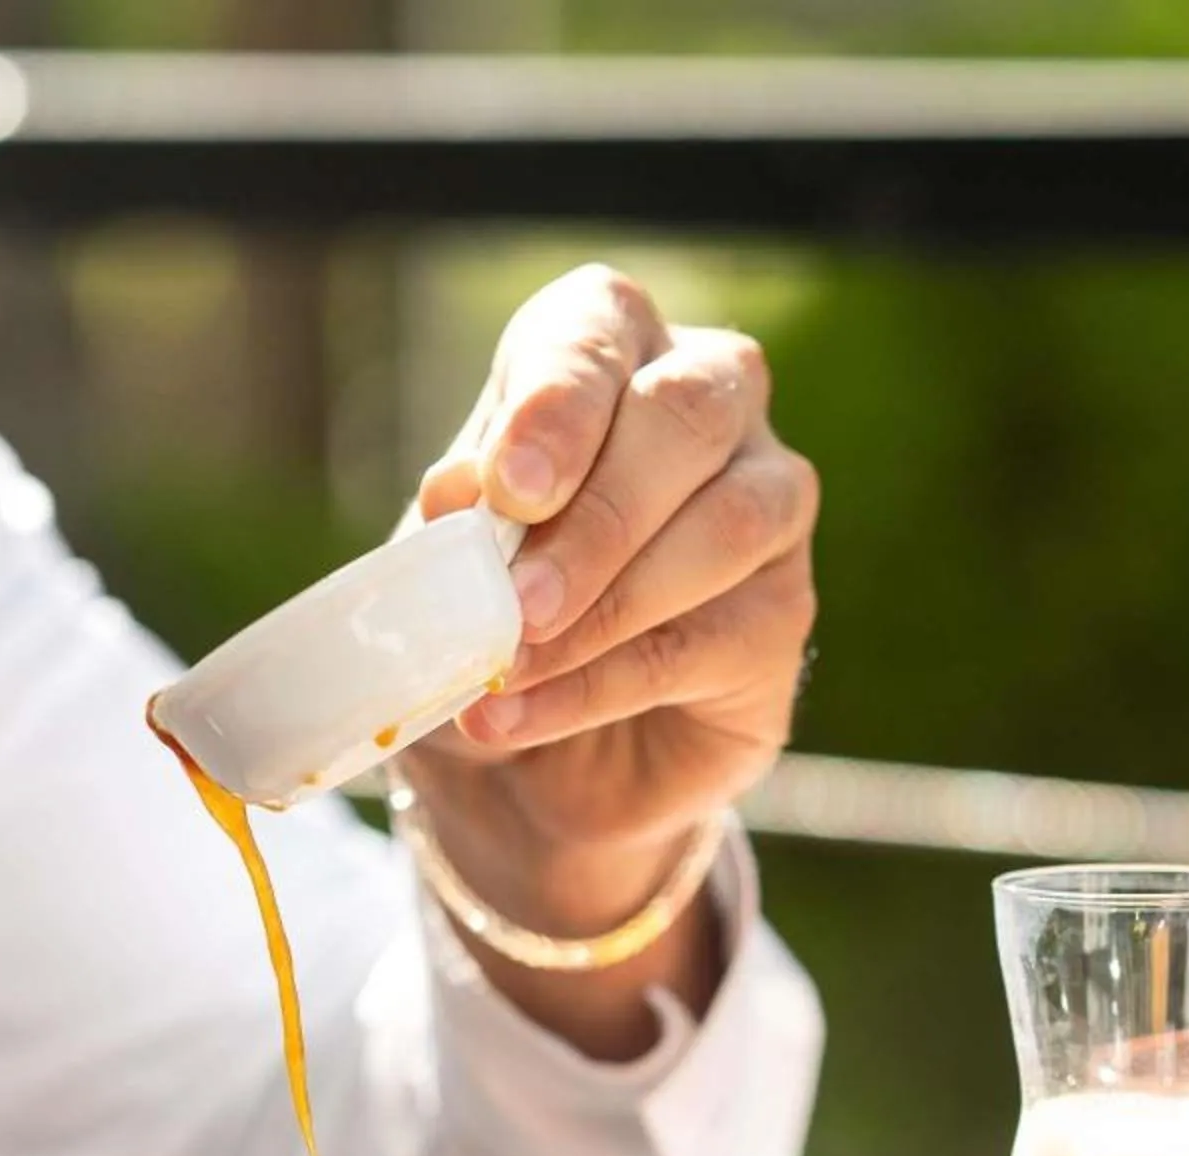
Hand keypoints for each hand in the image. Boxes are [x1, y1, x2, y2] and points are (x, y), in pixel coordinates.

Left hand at [399, 264, 818, 1055]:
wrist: (512, 800)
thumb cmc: (454, 661)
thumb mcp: (411, 602)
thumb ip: (430, 551)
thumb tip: (445, 517)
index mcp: (595, 380)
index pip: (599, 322)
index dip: (566, 379)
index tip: (506, 469)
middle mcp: (702, 428)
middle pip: (705, 400)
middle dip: (605, 491)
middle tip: (506, 586)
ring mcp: (763, 528)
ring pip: (741, 516)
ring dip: (613, 595)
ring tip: (504, 665)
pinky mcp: (777, 637)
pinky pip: (719, 640)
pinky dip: (608, 682)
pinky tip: (519, 719)